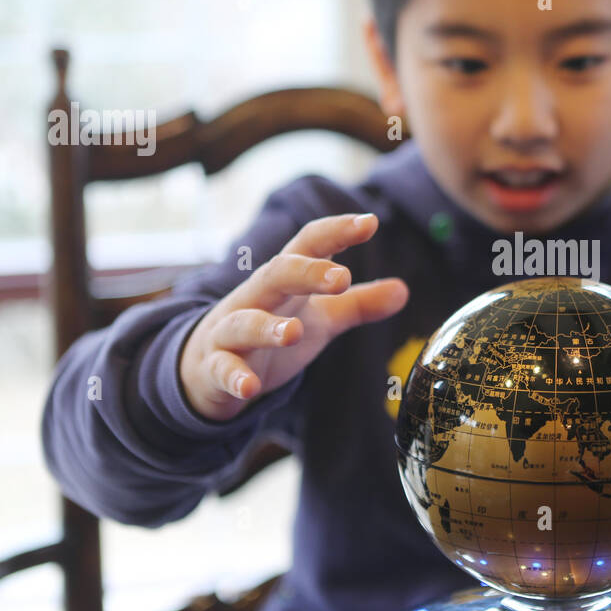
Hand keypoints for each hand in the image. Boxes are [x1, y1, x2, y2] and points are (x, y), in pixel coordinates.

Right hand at [179, 212, 408, 421]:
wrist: (207, 368)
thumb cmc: (271, 331)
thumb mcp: (320, 318)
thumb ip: (358, 304)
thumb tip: (404, 290)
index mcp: (285, 281)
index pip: (308, 245)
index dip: (336, 232)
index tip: (370, 222)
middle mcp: (256, 298)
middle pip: (276, 274)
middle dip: (306, 272)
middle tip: (342, 278)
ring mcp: (231, 332)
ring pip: (244, 322)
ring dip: (268, 327)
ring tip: (294, 333)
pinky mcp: (216, 367)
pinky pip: (222, 369)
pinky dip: (234, 377)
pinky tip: (250, 387)